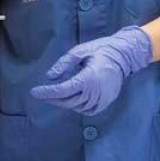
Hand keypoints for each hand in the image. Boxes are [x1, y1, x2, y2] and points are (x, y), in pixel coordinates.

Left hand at [30, 26, 151, 115]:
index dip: (47, 92)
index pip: (63, 90)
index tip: (34, 92)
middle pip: (68, 101)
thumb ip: (64, 63)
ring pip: (77, 107)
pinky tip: (72, 99)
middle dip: (53, 98)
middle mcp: (95, 92)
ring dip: (64, 102)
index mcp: (88, 78)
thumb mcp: (80, 51)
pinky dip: (77, 107)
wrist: (125, 56)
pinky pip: (88, 110)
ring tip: (56, 95)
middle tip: (42, 93)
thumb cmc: (101, 50)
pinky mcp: (106, 102)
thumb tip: (50, 76)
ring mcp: (102, 99)